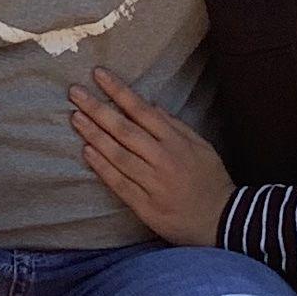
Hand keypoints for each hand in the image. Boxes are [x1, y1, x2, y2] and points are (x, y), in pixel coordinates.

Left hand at [69, 68, 234, 246]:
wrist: (221, 220)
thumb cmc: (211, 180)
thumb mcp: (202, 146)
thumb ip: (176, 126)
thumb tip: (150, 105)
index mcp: (177, 142)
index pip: (142, 111)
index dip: (119, 92)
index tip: (99, 75)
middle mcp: (163, 159)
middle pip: (124, 130)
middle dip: (97, 109)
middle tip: (75, 93)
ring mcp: (153, 183)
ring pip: (117, 155)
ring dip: (94, 135)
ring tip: (76, 118)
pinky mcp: (145, 206)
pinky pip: (118, 183)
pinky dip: (101, 167)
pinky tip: (87, 152)